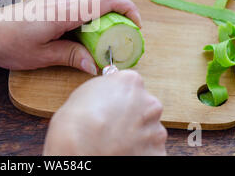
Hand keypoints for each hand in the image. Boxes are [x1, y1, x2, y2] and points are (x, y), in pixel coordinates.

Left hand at [0, 0, 140, 74]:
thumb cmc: (8, 43)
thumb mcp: (42, 56)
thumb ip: (72, 56)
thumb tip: (95, 65)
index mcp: (65, 10)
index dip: (127, 9)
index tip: (135, 27)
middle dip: (123, 7)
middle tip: (127, 31)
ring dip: (108, 8)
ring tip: (111, 33)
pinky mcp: (52, 0)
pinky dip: (94, 9)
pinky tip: (90, 30)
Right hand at [43, 71, 166, 155]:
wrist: (80, 148)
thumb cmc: (78, 121)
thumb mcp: (87, 91)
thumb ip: (107, 89)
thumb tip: (109, 95)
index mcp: (131, 82)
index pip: (132, 85)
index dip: (121, 97)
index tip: (114, 105)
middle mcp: (149, 103)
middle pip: (144, 106)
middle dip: (133, 115)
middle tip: (114, 125)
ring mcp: (155, 129)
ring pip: (149, 129)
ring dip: (137, 134)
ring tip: (116, 141)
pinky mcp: (157, 151)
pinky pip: (150, 149)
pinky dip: (140, 151)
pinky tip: (123, 152)